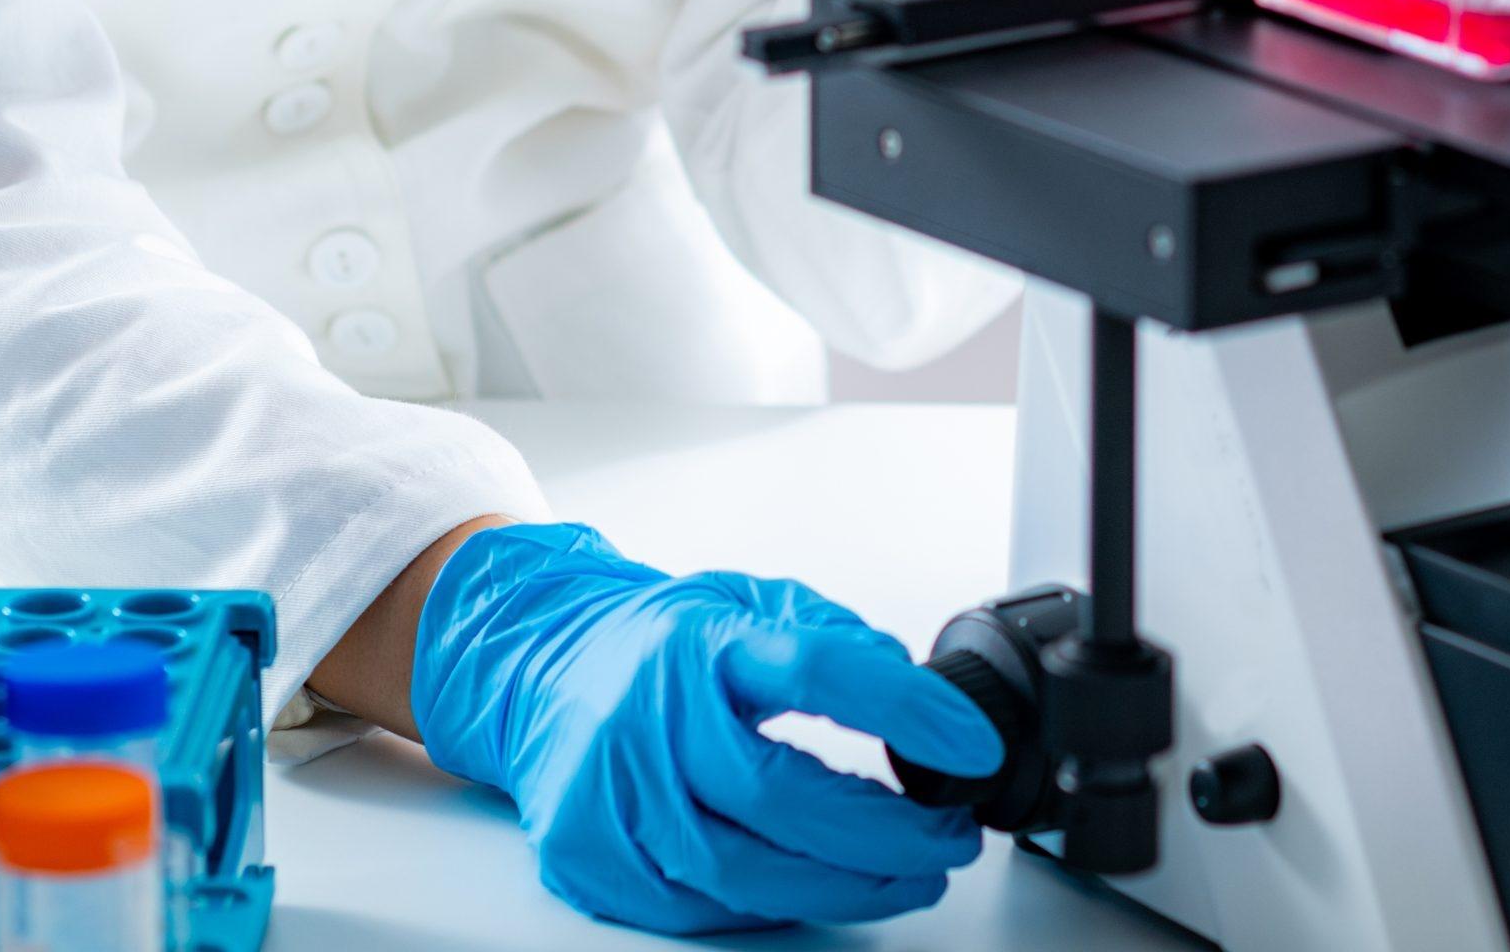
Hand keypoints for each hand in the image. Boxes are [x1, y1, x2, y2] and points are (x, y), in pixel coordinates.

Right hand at [408, 521, 1002, 934]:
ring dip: (844, 887)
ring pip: (741, 871)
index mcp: (705, 642)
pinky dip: (770, 909)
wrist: (538, 666)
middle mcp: (655, 715)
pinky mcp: (589, 852)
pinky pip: (696, 908)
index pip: (815, 667)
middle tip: (951, 840)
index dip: (902, 708)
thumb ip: (825, 631)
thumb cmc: (656, 642)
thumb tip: (904, 675)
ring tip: (911, 878)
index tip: (971, 742)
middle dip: (885, 834)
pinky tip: (819, 891)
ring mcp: (615, 791)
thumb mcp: (744, 600)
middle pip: (780, 796)